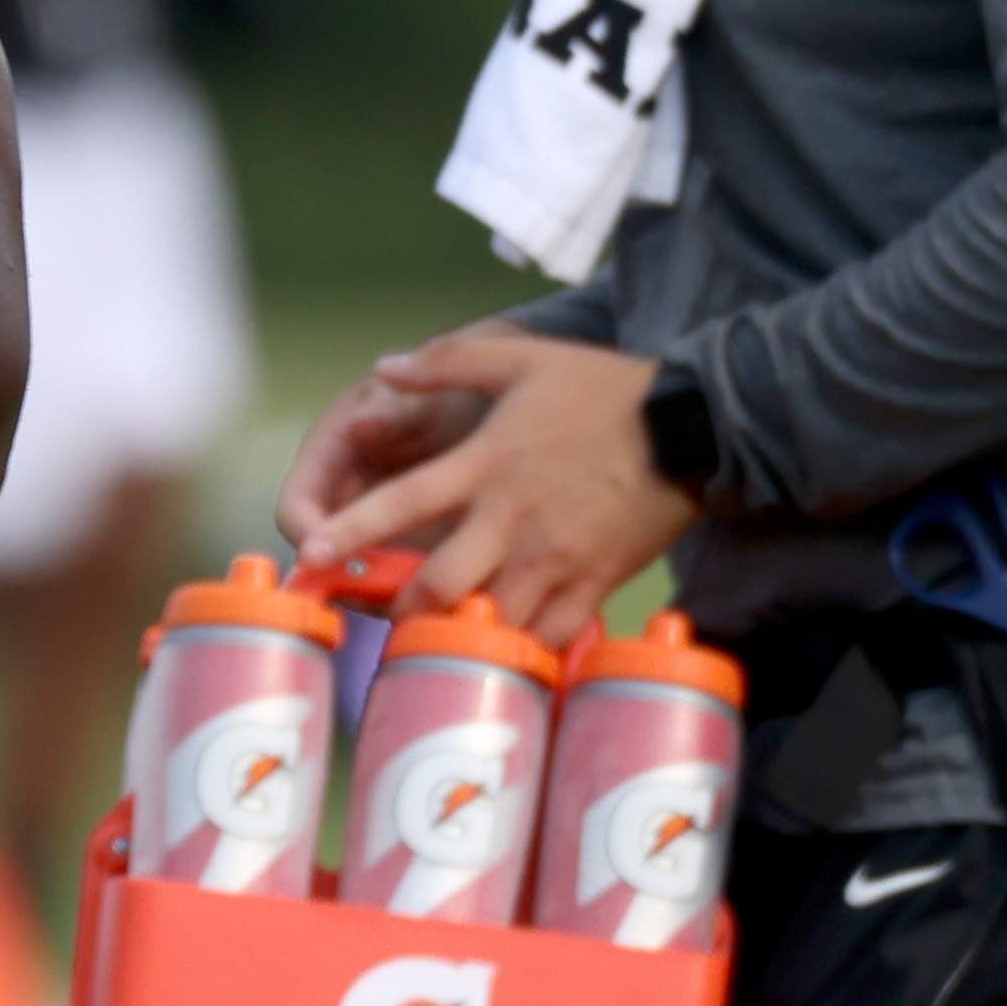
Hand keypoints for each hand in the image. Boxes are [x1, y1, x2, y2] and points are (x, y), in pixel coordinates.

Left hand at [288, 329, 697, 644]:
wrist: (696, 428)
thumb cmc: (603, 390)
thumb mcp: (522, 357)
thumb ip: (448, 361)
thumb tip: (385, 367)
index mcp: (486, 465)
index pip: (402, 503)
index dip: (351, 531)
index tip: (311, 555)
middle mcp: (513, 521)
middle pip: (440, 584)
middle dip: (402, 606)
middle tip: (381, 612)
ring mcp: (556, 560)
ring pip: (492, 620)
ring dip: (458, 632)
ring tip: (434, 637)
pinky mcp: (596, 586)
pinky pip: (550, 637)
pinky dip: (521, 647)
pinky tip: (502, 648)